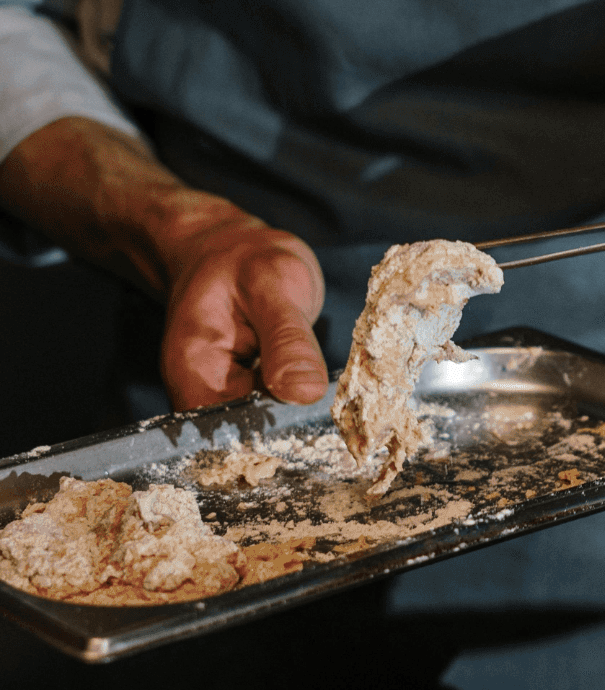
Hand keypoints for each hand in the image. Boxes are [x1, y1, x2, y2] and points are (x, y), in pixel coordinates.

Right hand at [0, 116, 327, 410]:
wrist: (226, 248)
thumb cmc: (246, 260)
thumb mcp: (274, 285)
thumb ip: (287, 340)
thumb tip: (305, 393)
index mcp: (195, 369)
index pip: (230, 434)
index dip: (274, 437)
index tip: (311, 421)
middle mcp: (197, 393)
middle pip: (244, 440)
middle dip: (288, 432)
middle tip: (324, 403)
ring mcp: (217, 399)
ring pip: (259, 433)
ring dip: (293, 422)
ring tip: (315, 391)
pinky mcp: (239, 399)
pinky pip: (267, 420)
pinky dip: (291, 410)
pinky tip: (308, 390)